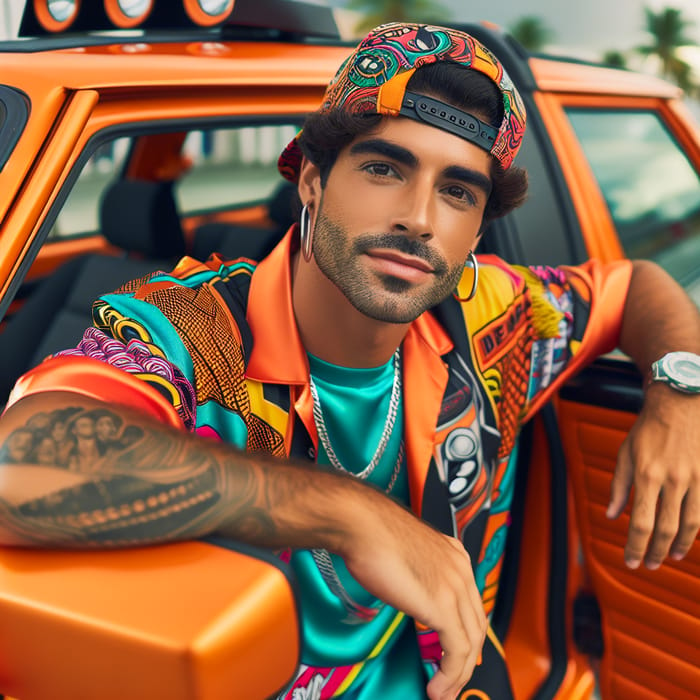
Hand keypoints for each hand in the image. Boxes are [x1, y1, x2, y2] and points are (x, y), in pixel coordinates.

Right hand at [338, 488, 485, 699]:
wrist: (362, 522)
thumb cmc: (372, 531)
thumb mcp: (404, 551)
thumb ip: (415, 571)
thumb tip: (407, 590)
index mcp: (454, 554)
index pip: (472, 603)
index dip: (467, 633)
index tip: (456, 655)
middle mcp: (460, 569)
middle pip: (477, 625)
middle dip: (467, 660)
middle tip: (453, 681)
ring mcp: (454, 586)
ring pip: (471, 643)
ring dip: (458, 675)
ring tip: (444, 692)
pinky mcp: (442, 605)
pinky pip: (457, 651)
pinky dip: (450, 675)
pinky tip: (438, 687)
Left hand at [607, 384, 699, 568]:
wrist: (682, 403)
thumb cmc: (650, 428)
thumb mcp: (626, 453)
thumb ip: (620, 486)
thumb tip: (613, 515)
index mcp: (647, 474)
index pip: (641, 523)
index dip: (635, 546)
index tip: (630, 561)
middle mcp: (673, 480)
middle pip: (666, 529)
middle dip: (657, 552)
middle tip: (649, 564)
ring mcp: (696, 479)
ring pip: (690, 524)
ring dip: (680, 546)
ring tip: (672, 556)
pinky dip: (696, 528)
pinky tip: (689, 535)